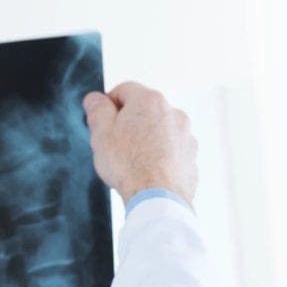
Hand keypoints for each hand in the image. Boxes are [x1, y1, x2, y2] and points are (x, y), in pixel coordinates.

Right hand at [82, 82, 197, 208]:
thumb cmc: (129, 165)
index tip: (101, 121)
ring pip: (159, 128)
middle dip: (128, 122)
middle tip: (113, 144)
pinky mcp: (190, 154)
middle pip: (144, 109)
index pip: (123, 89)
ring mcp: (185, 133)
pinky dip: (160, 154)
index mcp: (148, 101)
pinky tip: (147, 170)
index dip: (108, 105)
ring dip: (146, 137)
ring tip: (132, 160)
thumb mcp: (101, 134)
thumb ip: (97, 111)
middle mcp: (172, 112)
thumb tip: (95, 99)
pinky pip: (171, 148)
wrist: (157, 197)